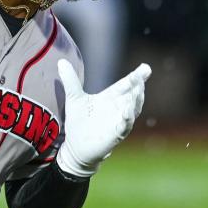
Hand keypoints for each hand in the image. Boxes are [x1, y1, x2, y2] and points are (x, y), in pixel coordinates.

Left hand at [55, 60, 150, 177]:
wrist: (75, 147)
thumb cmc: (78, 122)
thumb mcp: (74, 98)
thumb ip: (70, 80)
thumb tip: (61, 61)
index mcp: (110, 97)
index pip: (125, 85)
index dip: (136, 76)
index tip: (146, 68)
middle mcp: (118, 108)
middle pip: (132, 94)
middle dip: (138, 85)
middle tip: (142, 74)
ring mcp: (118, 121)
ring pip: (132, 109)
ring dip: (136, 99)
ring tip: (139, 88)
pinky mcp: (115, 134)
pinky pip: (124, 126)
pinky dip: (127, 118)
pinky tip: (127, 111)